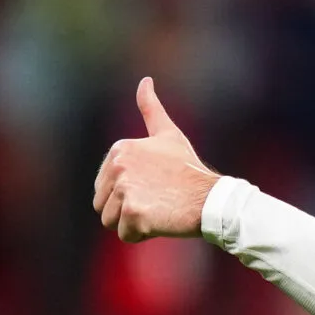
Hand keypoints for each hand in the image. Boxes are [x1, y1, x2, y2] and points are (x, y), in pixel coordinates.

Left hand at [93, 77, 219, 242]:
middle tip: (156, 202)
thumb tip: (145, 80)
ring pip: (111, 221)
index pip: (104, 185)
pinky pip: (126, 235)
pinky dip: (142, 235)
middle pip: (103, 204)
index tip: (154, 187)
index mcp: (120, 149)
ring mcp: (125, 190)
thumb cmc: (190, 170)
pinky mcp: (133, 213)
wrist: (212, 199)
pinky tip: (162, 221)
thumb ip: (151, 108)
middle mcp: (118, 167)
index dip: (128, 192)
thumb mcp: (169, 135)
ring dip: (133, 223)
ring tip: (158, 212)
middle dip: (126, 209)